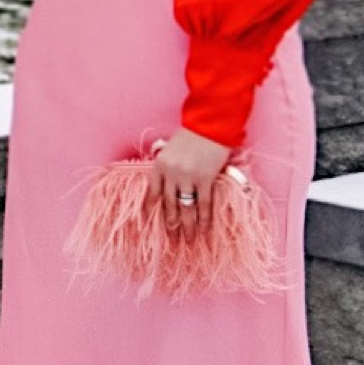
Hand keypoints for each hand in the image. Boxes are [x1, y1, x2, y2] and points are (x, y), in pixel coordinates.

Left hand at [152, 127, 232, 243]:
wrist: (211, 122)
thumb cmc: (192, 134)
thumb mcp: (172, 149)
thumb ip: (168, 167)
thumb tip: (170, 186)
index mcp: (159, 166)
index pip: (153, 195)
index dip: (153, 212)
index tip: (154, 225)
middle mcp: (171, 174)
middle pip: (169, 206)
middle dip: (172, 226)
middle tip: (174, 242)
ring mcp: (188, 177)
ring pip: (186, 209)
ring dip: (188, 227)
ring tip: (189, 241)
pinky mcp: (206, 179)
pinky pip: (204, 204)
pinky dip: (205, 219)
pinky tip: (205, 230)